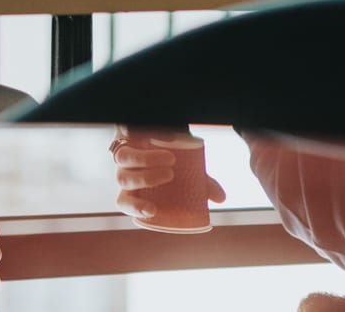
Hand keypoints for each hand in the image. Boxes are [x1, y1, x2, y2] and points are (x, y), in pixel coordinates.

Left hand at [110, 127, 226, 222]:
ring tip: (170, 158)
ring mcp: (122, 154)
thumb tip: (221, 198)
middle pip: (126, 180)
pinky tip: (162, 138)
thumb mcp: (186, 176)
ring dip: (147, 159)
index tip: (153, 210)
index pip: (125, 203)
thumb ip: (201, 186)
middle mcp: (124, 173)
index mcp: (133, 190)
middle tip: (170, 174)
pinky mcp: (125, 135)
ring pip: (125, 159)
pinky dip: (142, 136)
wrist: (160, 135)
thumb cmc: (171, 164)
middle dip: (146, 179)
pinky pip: (128, 134)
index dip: (135, 208)